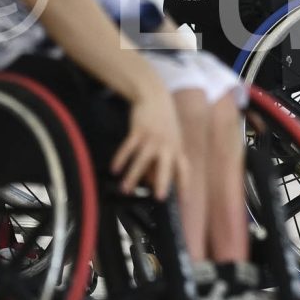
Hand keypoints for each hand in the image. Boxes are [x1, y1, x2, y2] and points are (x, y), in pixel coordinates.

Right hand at [111, 82, 186, 199]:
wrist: (155, 97)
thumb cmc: (164, 123)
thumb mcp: (170, 140)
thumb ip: (164, 160)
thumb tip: (152, 181)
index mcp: (176, 149)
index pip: (184, 170)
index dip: (185, 185)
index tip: (184, 202)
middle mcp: (166, 145)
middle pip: (166, 166)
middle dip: (163, 182)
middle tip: (160, 197)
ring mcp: (152, 138)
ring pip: (142, 160)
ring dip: (133, 175)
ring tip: (125, 190)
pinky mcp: (138, 130)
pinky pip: (128, 147)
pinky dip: (121, 158)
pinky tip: (115, 169)